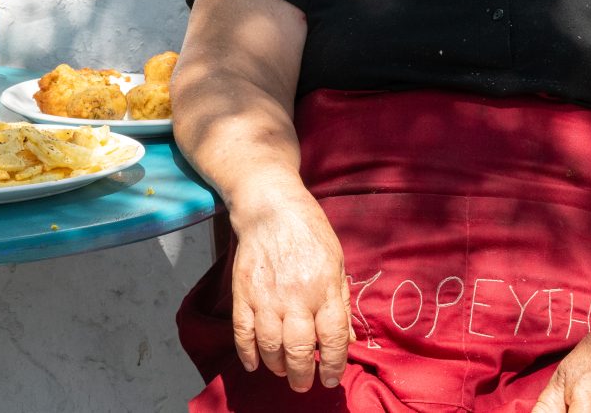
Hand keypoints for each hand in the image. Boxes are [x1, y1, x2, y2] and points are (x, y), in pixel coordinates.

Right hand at [228, 191, 349, 391]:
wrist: (270, 207)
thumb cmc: (309, 232)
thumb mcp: (336, 263)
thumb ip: (341, 302)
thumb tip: (347, 339)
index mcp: (324, 289)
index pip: (333, 339)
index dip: (335, 365)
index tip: (332, 378)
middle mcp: (296, 297)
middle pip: (300, 350)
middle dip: (303, 375)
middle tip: (304, 384)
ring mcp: (266, 296)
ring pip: (270, 347)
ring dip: (277, 366)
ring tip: (283, 371)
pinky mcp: (243, 292)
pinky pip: (243, 332)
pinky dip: (247, 352)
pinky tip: (255, 363)